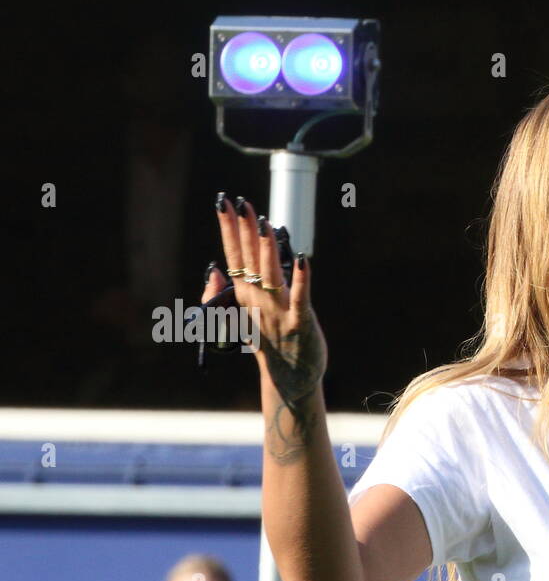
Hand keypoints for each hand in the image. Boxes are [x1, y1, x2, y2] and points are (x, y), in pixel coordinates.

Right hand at [206, 194, 326, 407]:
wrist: (289, 378)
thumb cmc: (268, 342)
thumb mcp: (240, 318)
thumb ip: (221, 295)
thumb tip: (214, 270)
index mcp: (244, 295)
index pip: (233, 255)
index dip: (229, 228)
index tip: (224, 203)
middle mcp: (258, 299)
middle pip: (249, 259)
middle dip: (244, 230)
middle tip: (239, 202)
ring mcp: (278, 310)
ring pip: (270, 274)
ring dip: (266, 249)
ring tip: (263, 222)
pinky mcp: (300, 322)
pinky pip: (300, 297)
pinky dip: (302, 279)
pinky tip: (302, 259)